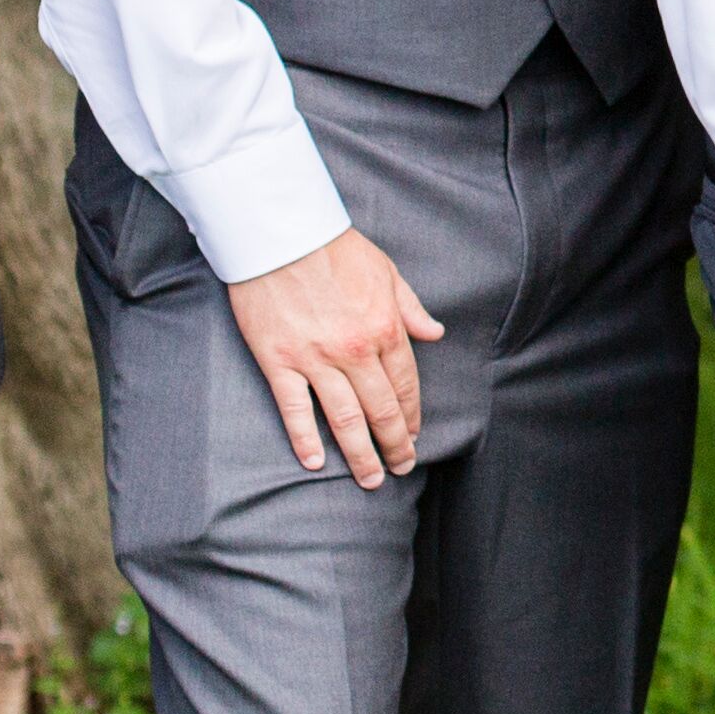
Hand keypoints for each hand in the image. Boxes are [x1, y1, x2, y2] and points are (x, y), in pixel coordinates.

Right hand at [225, 226, 449, 485]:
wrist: (280, 233)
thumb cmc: (334, 248)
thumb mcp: (387, 272)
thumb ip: (411, 308)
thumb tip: (435, 334)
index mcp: (386, 328)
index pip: (406, 385)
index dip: (412, 416)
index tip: (414, 436)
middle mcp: (356, 351)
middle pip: (381, 410)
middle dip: (394, 445)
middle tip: (400, 468)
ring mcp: (316, 360)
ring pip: (344, 419)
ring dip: (360, 454)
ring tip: (369, 479)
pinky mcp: (280, 362)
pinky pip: (295, 409)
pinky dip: (305, 439)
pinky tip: (315, 462)